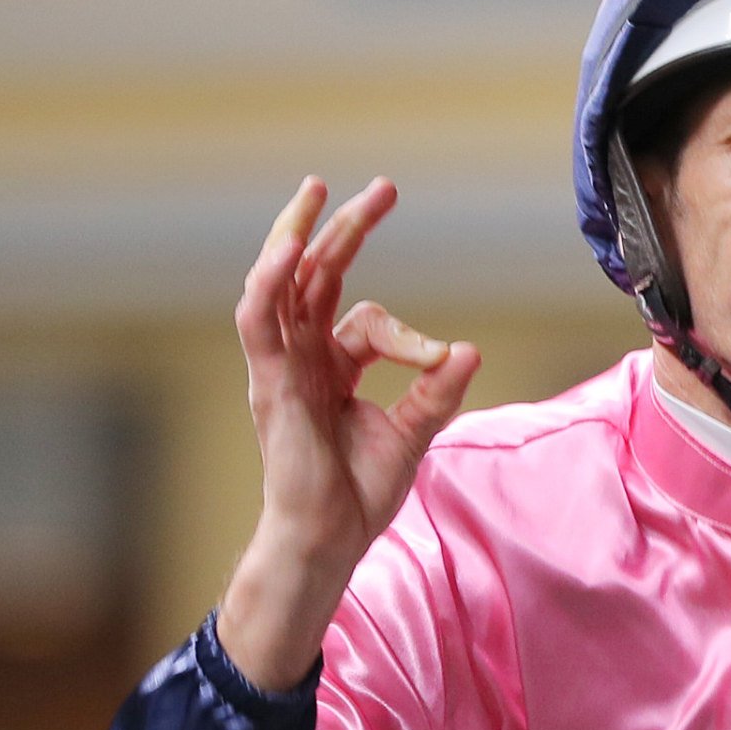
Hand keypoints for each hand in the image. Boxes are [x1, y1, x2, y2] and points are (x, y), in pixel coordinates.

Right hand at [213, 178, 482, 692]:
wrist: (328, 541)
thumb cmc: (359, 495)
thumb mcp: (412, 434)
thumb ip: (436, 390)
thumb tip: (470, 349)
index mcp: (330, 366)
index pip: (368, 320)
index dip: (411, 339)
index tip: (443, 362)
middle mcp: (300, 358)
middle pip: (318, 276)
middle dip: (347, 229)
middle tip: (382, 188)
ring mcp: (280, 367)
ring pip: (281, 284)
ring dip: (298, 234)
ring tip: (318, 189)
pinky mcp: (270, 383)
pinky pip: (259, 321)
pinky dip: (270, 283)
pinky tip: (287, 249)